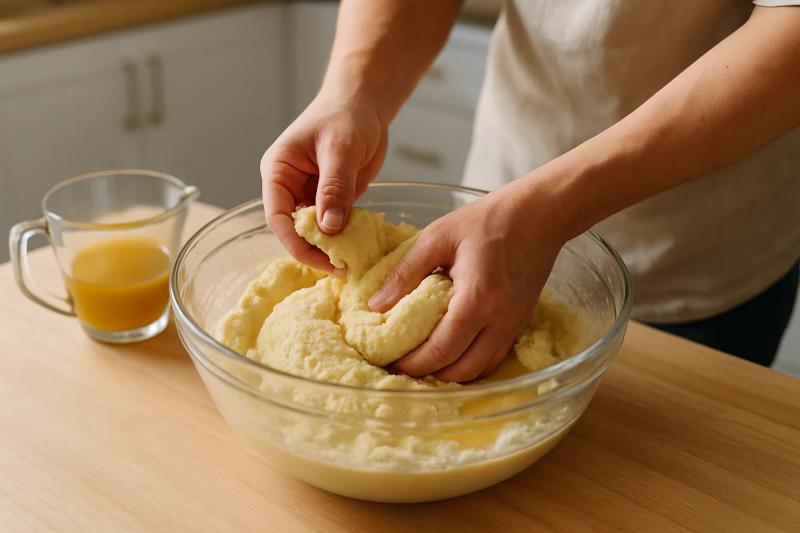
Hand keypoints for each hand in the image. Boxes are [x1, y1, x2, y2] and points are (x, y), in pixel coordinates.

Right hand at [260, 96, 387, 271]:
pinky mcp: (329, 199)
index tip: (322, 260)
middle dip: (314, 250)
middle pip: (293, 230)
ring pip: (313, 231)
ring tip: (351, 263)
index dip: (296, 243)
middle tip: (342, 267)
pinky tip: (359, 248)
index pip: (278, 217)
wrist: (365, 104)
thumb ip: (334, 188)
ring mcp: (309, 195)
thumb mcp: (341, 150)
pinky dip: (344, 238)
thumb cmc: (346, 116)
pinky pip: (333, 225)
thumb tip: (329, 228)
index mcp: (278, 172)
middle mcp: (288, 187)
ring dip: (330, 247)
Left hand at [367, 186, 567, 381]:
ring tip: (424, 365)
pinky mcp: (521, 322)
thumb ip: (406, 272)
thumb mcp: (438, 236)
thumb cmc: (487, 220)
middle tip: (401, 367)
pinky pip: (495, 358)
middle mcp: (499, 320)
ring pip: (480, 370)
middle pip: (461, 369)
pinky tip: (453, 355)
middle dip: (429, 375)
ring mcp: (514, 324)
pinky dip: (472, 364)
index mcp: (477, 299)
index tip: (389, 363)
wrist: (540, 213)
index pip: (441, 349)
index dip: (413, 363)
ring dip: (451, 374)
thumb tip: (376, 305)